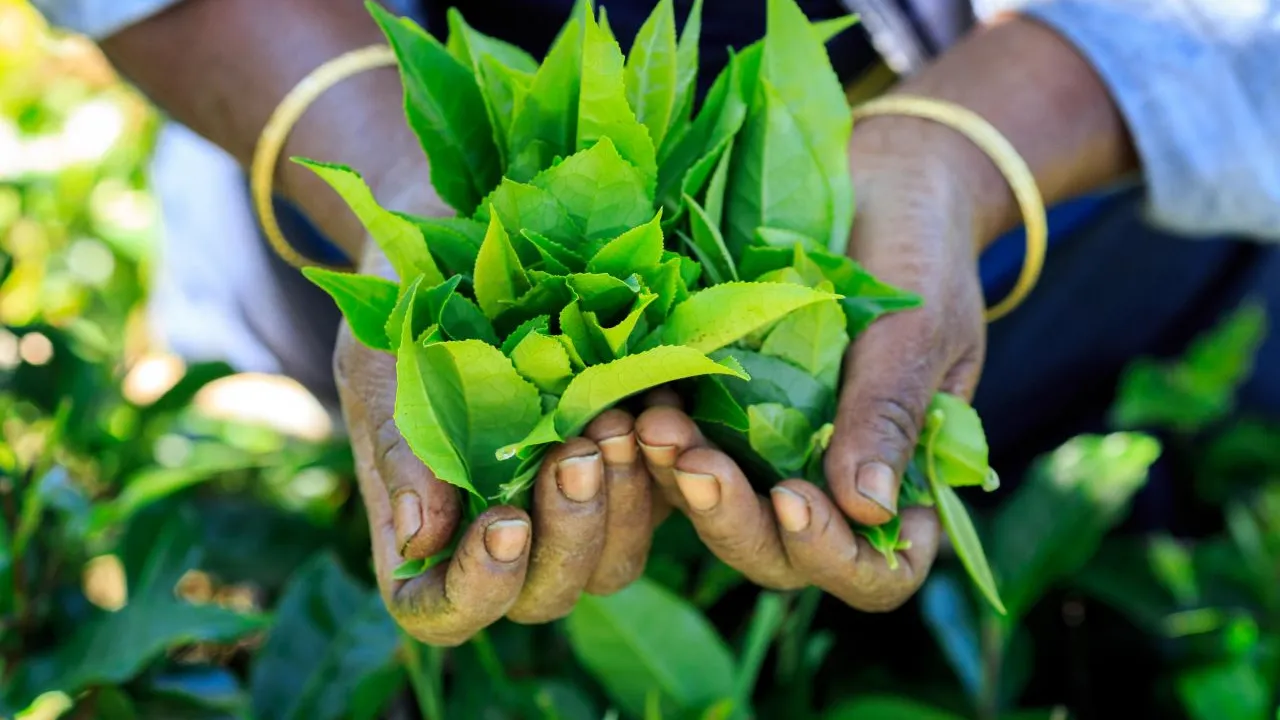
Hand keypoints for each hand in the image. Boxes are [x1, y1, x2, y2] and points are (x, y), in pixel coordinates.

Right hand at [336, 240, 667, 645]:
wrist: (462, 248)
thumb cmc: (402, 313)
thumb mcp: (383, 371)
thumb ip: (401, 451)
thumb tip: (423, 537)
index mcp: (429, 535)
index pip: (446, 612)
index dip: (478, 591)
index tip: (505, 524)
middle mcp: (504, 539)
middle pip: (545, 597)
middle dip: (569, 535)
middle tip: (577, 452)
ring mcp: (572, 509)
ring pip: (615, 562)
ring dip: (624, 503)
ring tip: (615, 422)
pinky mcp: (631, 469)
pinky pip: (666, 499)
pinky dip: (666, 463)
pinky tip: (657, 405)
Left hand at [636, 116, 989, 609]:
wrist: (880, 181)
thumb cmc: (922, 255)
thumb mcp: (919, 331)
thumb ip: (890, 415)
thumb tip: (868, 508)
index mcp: (904, 483)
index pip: (876, 569)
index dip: (834, 556)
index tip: (794, 498)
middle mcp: (831, 485)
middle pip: (782, 556)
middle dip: (734, 522)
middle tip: (694, 464)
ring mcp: (772, 454)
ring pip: (723, 513)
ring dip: (684, 485)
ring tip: (653, 426)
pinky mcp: (721, 414)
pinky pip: (686, 451)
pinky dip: (660, 441)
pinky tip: (636, 404)